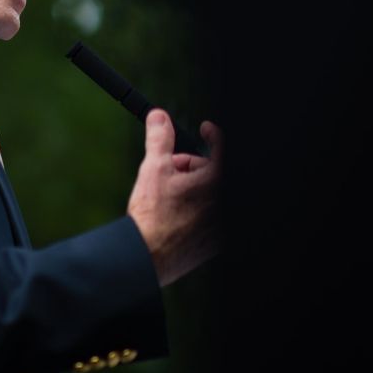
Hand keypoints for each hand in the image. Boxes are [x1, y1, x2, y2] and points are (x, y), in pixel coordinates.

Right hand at [127, 110, 221, 286]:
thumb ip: (159, 139)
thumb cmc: (153, 215)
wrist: (149, 255)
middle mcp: (224, 202)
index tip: (205, 129)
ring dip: (193, 185)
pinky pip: (211, 213)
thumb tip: (158, 117)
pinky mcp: (218, 239)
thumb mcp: (154, 169)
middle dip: (192, 165)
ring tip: (168, 194)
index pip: (222, 147)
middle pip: (214, 170)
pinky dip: (197, 207)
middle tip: (171, 169)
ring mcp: (222, 222)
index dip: (212, 134)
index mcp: (215, 181)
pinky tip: (176, 213)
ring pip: (211, 192)